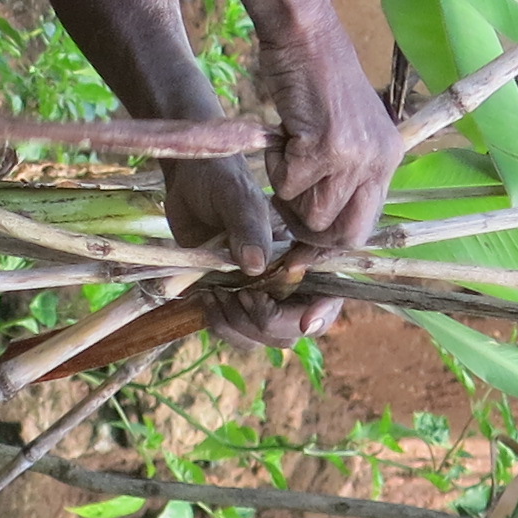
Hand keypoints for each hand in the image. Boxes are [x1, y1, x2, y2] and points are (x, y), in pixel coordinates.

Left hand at [160, 157, 339, 350]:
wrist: (188, 183)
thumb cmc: (220, 180)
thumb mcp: (236, 196)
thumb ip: (248, 227)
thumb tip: (255, 266)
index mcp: (302, 255)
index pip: (328, 296)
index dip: (322, 313)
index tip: (305, 321)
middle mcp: (285, 280)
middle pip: (294, 328)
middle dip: (268, 321)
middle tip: (241, 295)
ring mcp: (257, 294)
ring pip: (262, 337)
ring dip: (238, 325)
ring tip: (217, 292)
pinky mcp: (230, 301)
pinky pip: (234, 332)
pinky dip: (219, 323)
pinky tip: (205, 296)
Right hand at [252, 11, 399, 256]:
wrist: (305, 32)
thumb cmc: (315, 74)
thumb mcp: (346, 125)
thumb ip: (345, 166)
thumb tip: (321, 215)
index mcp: (388, 158)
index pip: (366, 225)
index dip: (331, 240)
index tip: (301, 242)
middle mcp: (378, 162)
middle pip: (344, 233)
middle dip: (308, 230)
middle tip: (285, 204)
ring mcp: (353, 157)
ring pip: (313, 215)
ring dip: (288, 193)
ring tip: (286, 156)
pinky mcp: (324, 147)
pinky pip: (288, 186)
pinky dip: (275, 166)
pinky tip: (281, 136)